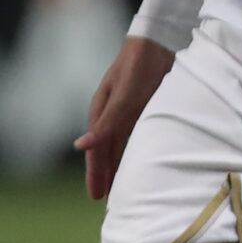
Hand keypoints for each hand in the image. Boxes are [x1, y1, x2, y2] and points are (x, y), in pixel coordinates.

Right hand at [75, 36, 174, 199]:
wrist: (159, 42)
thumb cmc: (137, 67)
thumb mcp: (122, 97)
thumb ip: (106, 123)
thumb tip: (81, 147)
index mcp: (103, 113)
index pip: (97, 151)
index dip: (97, 173)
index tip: (97, 196)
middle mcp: (115, 114)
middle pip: (110, 151)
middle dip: (108, 174)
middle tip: (109, 199)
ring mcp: (132, 110)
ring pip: (125, 144)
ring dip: (124, 163)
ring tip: (126, 184)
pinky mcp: (149, 105)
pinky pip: (141, 133)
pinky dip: (140, 148)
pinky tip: (147, 158)